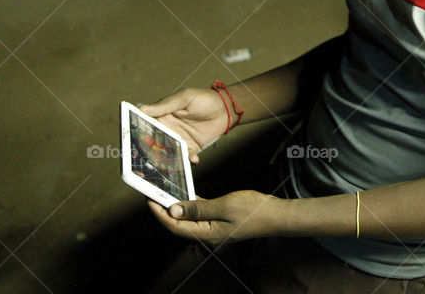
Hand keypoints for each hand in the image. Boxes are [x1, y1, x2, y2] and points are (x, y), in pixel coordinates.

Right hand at [139, 88, 229, 162]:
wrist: (226, 109)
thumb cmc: (204, 98)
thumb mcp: (185, 97)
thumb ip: (165, 105)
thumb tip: (142, 108)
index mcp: (163, 115)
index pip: (147, 124)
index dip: (140, 131)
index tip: (137, 139)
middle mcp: (168, 128)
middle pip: (156, 141)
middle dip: (153, 149)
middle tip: (153, 156)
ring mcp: (179, 139)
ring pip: (169, 151)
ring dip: (169, 157)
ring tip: (172, 162)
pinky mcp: (191, 147)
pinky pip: (185, 156)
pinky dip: (188, 159)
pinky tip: (193, 158)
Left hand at [147, 190, 285, 244]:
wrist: (274, 215)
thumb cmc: (252, 210)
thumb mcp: (224, 206)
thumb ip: (198, 209)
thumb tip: (174, 210)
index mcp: (206, 233)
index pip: (175, 225)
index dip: (160, 214)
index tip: (149, 199)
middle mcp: (207, 233)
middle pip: (179, 223)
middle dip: (164, 209)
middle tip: (153, 193)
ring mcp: (213, 228)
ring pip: (188, 218)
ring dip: (176, 206)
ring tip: (165, 192)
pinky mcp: (219, 220)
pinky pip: (200, 213)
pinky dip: (190, 204)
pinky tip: (185, 194)